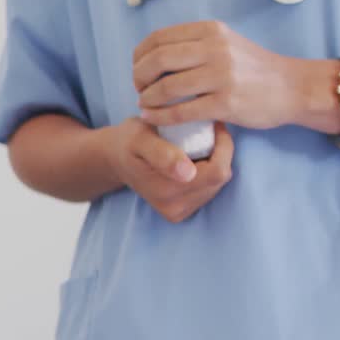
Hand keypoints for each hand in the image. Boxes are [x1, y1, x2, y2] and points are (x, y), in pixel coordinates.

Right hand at [101, 117, 233, 222]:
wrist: (116, 159)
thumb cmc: (129, 141)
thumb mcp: (140, 138)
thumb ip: (162, 154)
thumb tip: (188, 173)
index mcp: (167, 190)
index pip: (218, 171)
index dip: (223, 146)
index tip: (214, 126)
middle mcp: (173, 207)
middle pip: (220, 178)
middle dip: (219, 154)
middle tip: (204, 134)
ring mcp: (177, 212)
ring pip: (217, 184)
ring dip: (213, 162)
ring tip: (194, 147)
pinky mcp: (180, 213)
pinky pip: (209, 190)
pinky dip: (206, 173)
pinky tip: (191, 162)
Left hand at [134, 21, 301, 129]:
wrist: (292, 87)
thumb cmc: (253, 68)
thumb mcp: (225, 43)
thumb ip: (194, 44)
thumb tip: (152, 56)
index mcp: (210, 31)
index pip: (158, 38)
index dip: (139, 57)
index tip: (139, 70)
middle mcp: (215, 49)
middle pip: (157, 60)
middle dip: (139, 77)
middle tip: (139, 89)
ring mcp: (221, 76)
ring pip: (166, 87)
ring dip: (147, 99)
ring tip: (144, 105)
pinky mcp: (226, 103)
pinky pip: (180, 112)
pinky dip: (159, 116)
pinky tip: (152, 118)